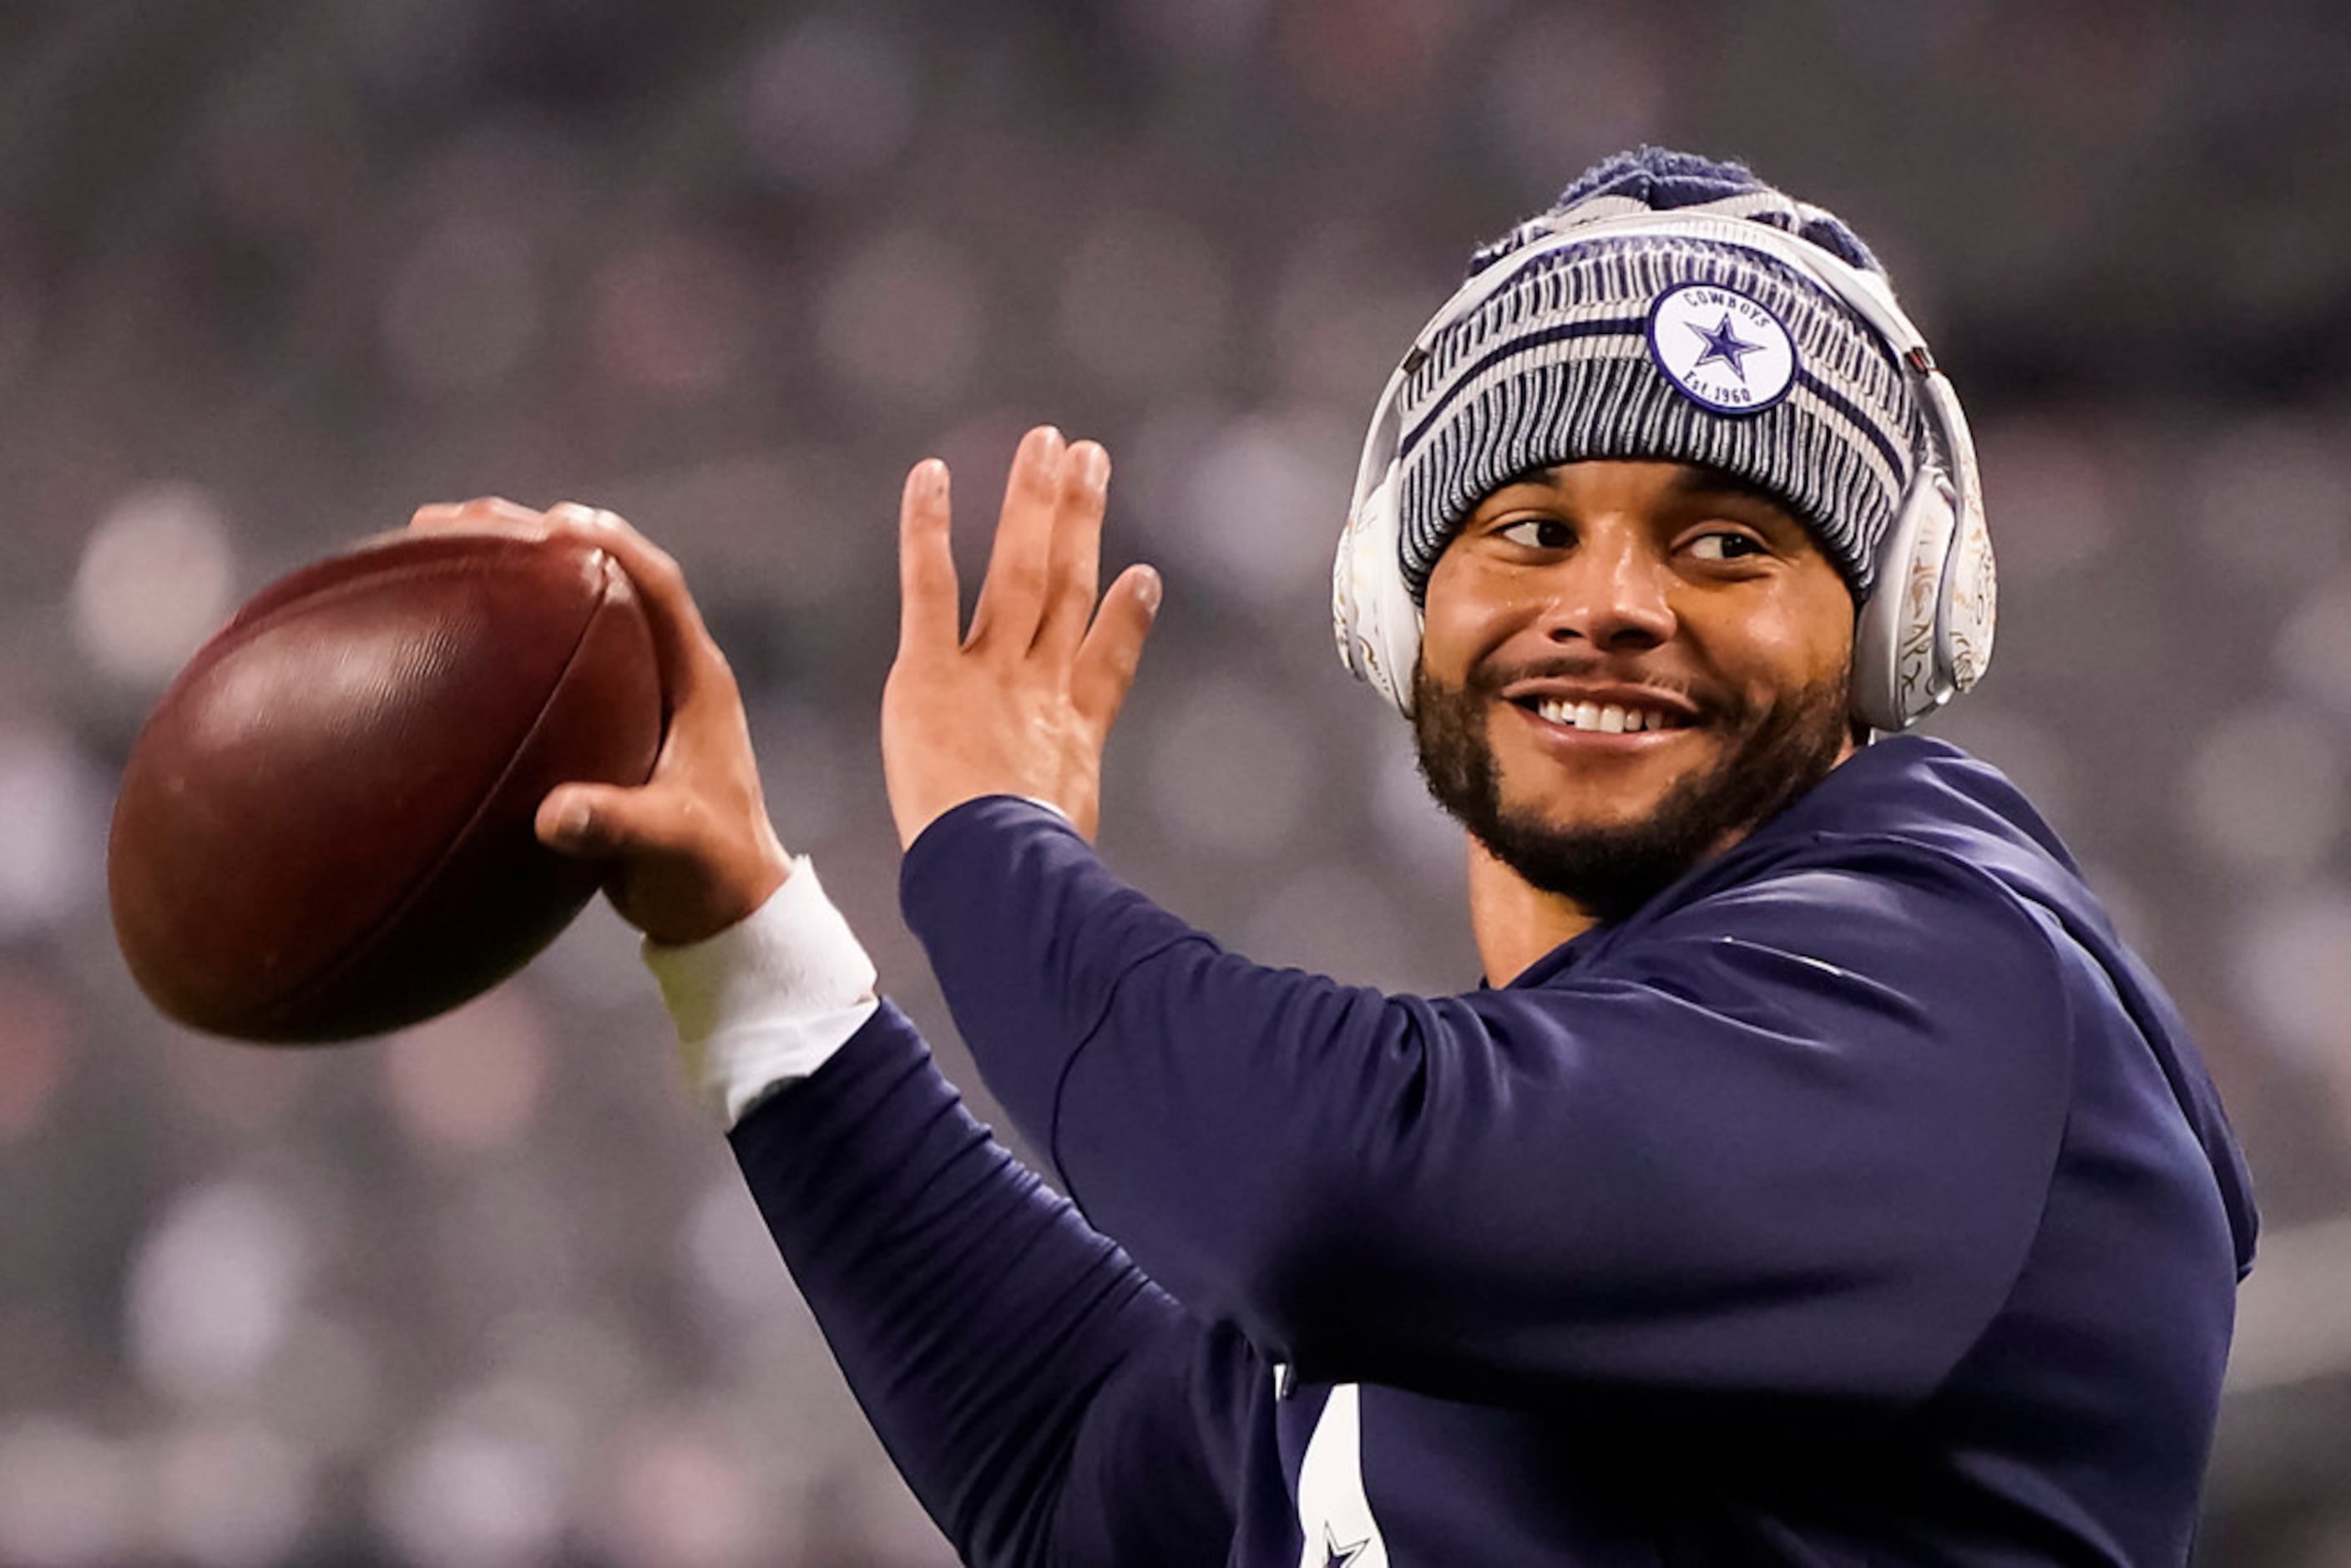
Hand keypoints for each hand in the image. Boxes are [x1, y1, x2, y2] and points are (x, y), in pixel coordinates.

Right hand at [408, 498, 792, 945]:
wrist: (728, 914)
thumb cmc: (708, 878)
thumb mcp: (666, 851)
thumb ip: (616, 829)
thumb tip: (550, 815)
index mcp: (697, 681)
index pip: (657, 585)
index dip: (609, 544)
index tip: (548, 521)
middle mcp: (670, 672)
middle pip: (605, 575)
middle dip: (535, 537)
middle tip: (456, 518)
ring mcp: (640, 693)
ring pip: (575, 609)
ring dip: (514, 574)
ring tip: (433, 546)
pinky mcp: (610, 722)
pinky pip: (554, 656)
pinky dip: (505, 634)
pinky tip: (441, 635)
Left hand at [883, 425, 1160, 847]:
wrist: (997, 867)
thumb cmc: (1027, 877)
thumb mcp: (1069, 847)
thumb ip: (1072, 828)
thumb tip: (1083, 868)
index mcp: (1074, 728)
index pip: (1108, 659)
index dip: (1127, 615)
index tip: (1143, 576)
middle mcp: (1038, 686)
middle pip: (1067, 586)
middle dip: (1080, 518)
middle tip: (1089, 458)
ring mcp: (989, 672)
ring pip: (1017, 570)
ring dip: (1033, 501)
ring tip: (1046, 444)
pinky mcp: (930, 672)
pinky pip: (929, 586)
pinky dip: (927, 529)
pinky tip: (931, 475)